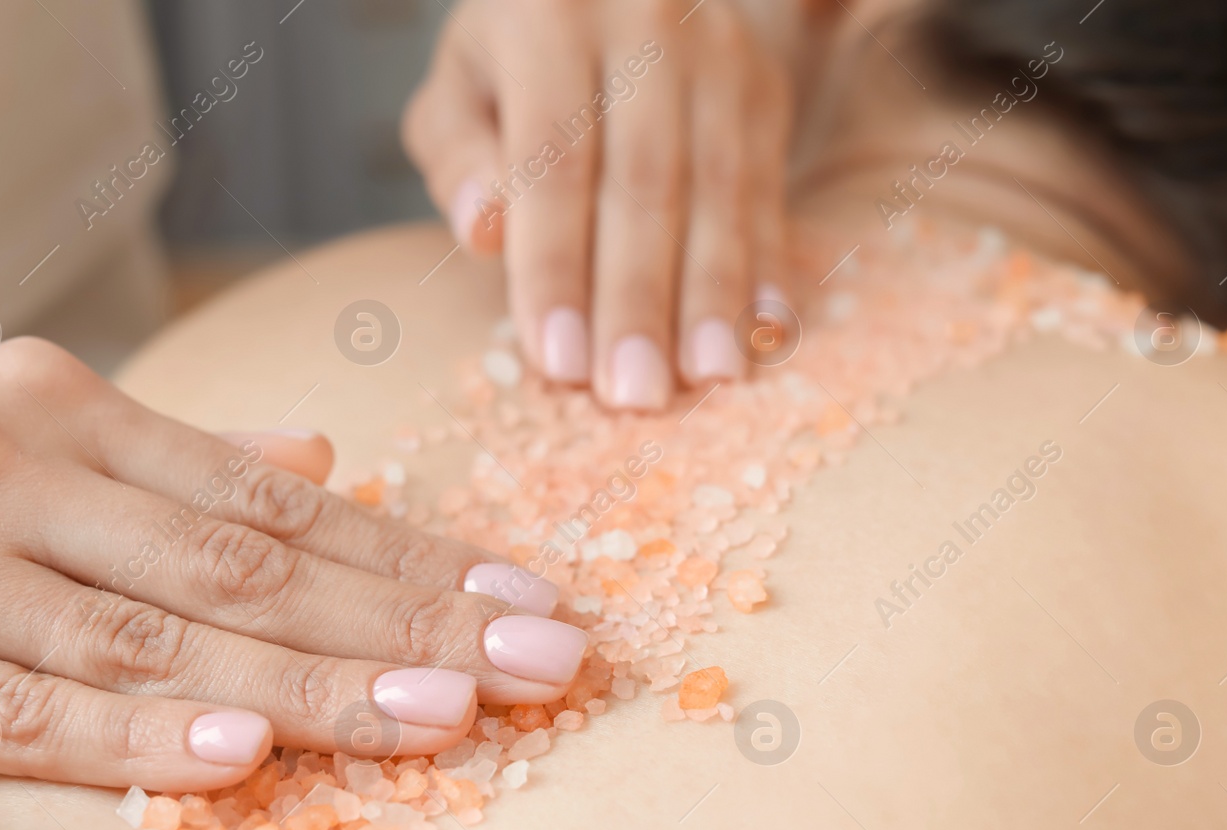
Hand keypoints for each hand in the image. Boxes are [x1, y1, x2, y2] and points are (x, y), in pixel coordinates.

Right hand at [0, 339, 583, 790]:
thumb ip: (157, 454)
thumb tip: (315, 460)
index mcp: (55, 405)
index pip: (275, 499)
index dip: (410, 553)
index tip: (523, 598)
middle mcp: (0, 469)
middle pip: (248, 565)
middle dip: (408, 620)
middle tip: (540, 662)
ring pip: (154, 636)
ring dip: (313, 683)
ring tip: (444, 714)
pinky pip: (10, 709)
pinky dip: (129, 733)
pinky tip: (241, 749)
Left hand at [403, 0, 791, 410]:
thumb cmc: (512, 60)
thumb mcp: (459, 86)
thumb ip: (459, 155)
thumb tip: (484, 230)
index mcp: (548, 15)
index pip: (554, 160)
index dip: (557, 267)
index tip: (558, 362)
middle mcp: (644, 19)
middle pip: (644, 181)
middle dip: (639, 300)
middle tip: (635, 395)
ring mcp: (717, 50)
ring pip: (718, 188)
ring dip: (713, 295)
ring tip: (706, 381)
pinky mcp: (763, 85)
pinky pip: (768, 187)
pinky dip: (766, 266)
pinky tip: (763, 335)